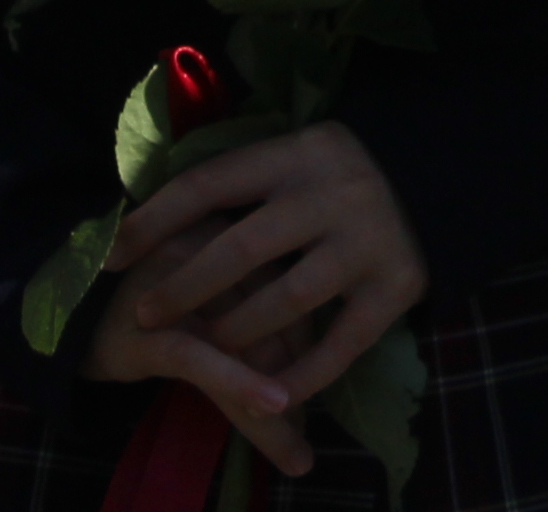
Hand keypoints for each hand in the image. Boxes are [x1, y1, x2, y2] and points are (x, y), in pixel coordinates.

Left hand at [90, 122, 427, 475]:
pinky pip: (342, 343)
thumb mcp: (290, 156)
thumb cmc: (336, 174)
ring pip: (288, 298)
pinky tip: (269, 394)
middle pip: (242, 249)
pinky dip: (303, 374)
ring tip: (207, 346)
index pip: (208, 185)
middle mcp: (331, 193)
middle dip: (185, 288)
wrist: (437, 177)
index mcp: (294, 153)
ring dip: (238, 330)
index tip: (110, 256)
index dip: (153, 222)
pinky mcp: (397, 287)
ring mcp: (367, 242)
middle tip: (144, 314)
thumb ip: (238, 182)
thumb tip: (145, 212)